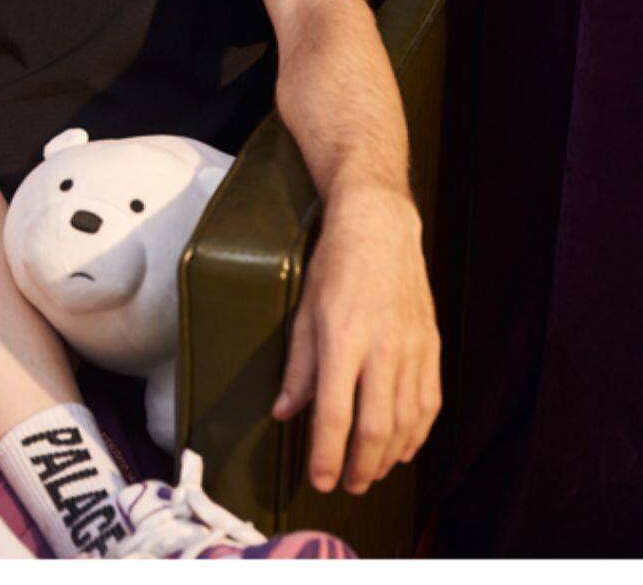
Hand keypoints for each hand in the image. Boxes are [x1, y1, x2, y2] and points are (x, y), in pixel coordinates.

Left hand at [272, 187, 440, 494]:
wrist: (381, 231)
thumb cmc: (334, 269)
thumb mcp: (303, 314)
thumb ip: (298, 368)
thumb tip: (285, 413)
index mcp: (342, 340)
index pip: (336, 413)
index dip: (328, 454)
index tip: (320, 480)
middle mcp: (383, 349)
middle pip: (376, 427)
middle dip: (360, 466)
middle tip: (347, 486)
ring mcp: (413, 350)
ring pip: (406, 422)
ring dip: (388, 457)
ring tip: (370, 473)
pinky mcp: (432, 348)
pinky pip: (428, 404)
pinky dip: (416, 434)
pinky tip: (401, 449)